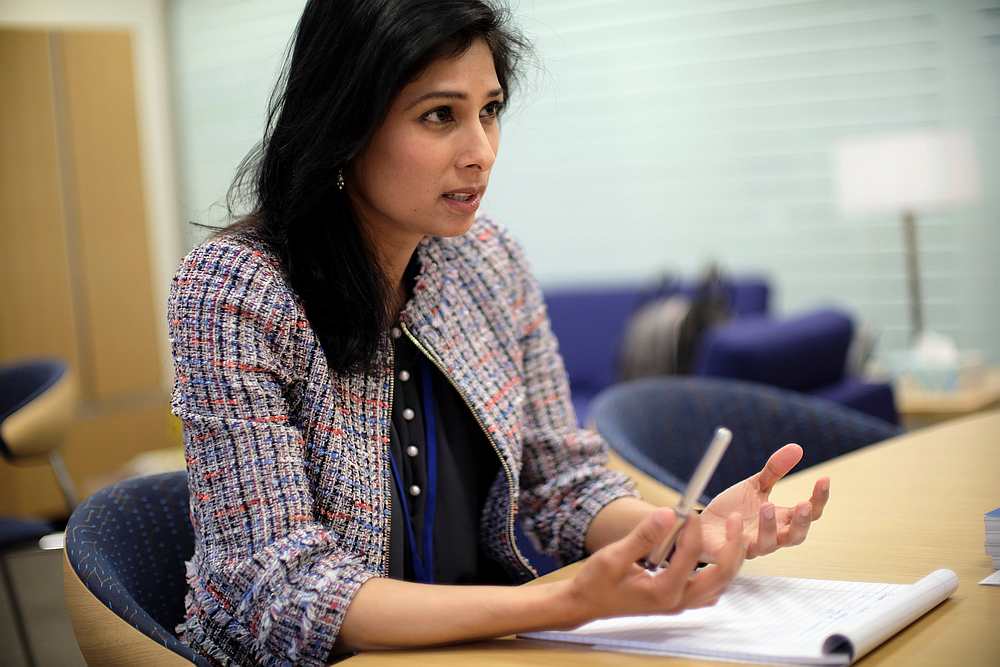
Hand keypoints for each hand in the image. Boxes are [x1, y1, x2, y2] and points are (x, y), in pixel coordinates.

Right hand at [562, 508, 744, 626]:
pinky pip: (710, 591)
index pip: (691, 555)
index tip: (688, 508)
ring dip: (730, 560)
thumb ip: (644, 536)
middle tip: (735, 520)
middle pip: (721, 575)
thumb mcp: (615, 555)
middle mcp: (677, 601)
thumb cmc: (597, 582)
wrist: (586, 603)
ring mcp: (680, 604)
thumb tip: (669, 513)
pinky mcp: (677, 601)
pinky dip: (719, 573)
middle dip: (732, 546)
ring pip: (721, 585)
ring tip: (733, 535)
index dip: (693, 527)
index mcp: (664, 591)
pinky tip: (714, 557)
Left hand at [700, 444, 829, 561]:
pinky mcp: (728, 554)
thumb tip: (797, 447)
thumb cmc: (734, 508)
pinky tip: (733, 518)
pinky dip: (736, 536)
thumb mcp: (754, 486)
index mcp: (781, 520)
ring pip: (768, 545)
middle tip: (803, 504)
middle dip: (802, 523)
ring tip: (766, 505)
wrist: (703, 526)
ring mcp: (751, 547)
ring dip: (769, 526)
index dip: (819, 499)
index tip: (824, 479)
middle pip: (796, 537)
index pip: (809, 513)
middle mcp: (771, 537)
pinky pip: (736, 552)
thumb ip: (774, 470)